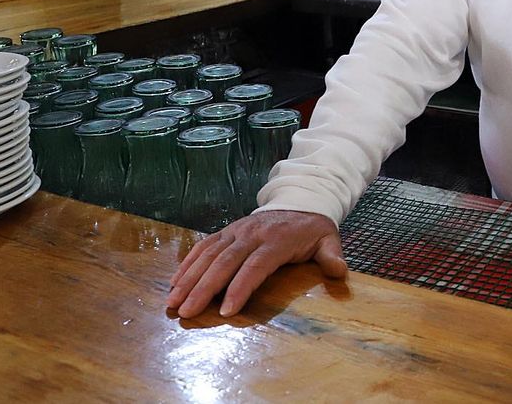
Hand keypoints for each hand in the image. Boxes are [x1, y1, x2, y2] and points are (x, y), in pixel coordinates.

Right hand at [165, 210, 347, 318]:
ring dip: (188, 278)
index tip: (227, 311)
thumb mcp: (328, 239)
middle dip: (203, 288)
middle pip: (224, 262)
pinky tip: (174, 282)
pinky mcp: (226, 231)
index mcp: (276, 240)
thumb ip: (332, 256)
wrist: (300, 199)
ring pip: (208, 255)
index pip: (255, 266)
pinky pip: (203, 246)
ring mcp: (236, 231)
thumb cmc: (312, 229)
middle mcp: (251, 234)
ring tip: (172, 302)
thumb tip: (339, 270)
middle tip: (186, 312)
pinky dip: (187, 263)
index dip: (240, 287)